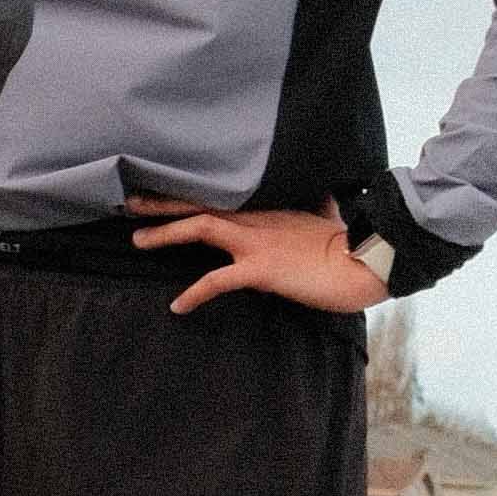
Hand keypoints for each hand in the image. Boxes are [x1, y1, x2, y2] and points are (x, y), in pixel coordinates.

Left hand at [136, 197, 392, 319]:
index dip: (188, 193)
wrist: (368, 263)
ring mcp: (258, 242)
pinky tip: (177, 306)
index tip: (160, 189)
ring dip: (166, 234)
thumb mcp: (327, 220)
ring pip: (202, 228)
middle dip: (162, 204)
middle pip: (201, 204)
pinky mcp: (262, 269)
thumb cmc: (349, 247)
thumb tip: (325, 198)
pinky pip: (219, 280)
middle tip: (129, 202)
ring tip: (138, 240)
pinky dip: (195, 292)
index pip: (221, 196)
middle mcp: (258, 220)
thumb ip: (318, 208)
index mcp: (269, 210)